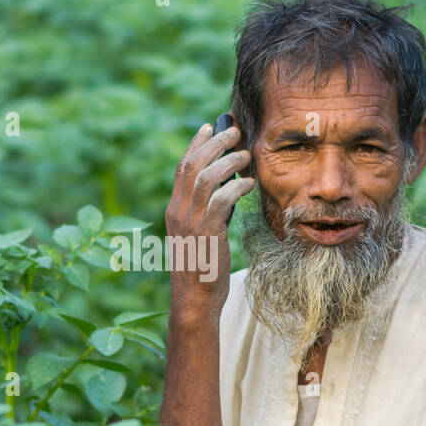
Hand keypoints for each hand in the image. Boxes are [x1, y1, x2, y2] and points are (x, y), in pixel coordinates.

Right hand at [164, 121, 254, 320]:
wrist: (194, 299)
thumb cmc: (202, 267)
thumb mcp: (200, 234)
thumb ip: (208, 210)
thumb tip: (227, 187)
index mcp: (175, 209)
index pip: (182, 167)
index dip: (196, 144)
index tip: (209, 126)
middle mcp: (179, 211)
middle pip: (193, 165)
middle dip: (214, 143)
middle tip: (235, 131)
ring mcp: (191, 222)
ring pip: (206, 178)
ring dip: (228, 161)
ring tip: (246, 155)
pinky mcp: (206, 233)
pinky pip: (221, 200)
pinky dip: (236, 187)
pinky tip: (249, 184)